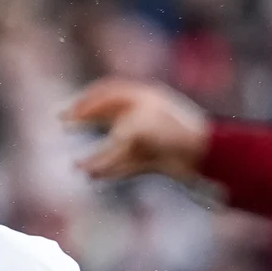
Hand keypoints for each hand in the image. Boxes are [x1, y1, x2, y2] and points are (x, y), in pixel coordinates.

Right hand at [61, 79, 210, 180]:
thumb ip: (112, 145)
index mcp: (144, 98)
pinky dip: (111, 170)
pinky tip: (96, 178)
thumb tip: (90, 166)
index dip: (86, 101)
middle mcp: (146, 115)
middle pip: (110, 116)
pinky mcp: (157, 159)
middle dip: (86, 122)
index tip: (69, 113)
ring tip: (79, 167)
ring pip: (116, 144)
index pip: (108, 92)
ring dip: (97, 156)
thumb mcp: (136, 132)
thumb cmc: (173, 135)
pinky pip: (128, 164)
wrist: (207, 155)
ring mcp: (151, 137)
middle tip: (64, 123)